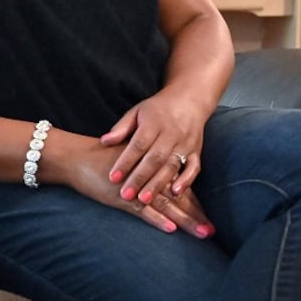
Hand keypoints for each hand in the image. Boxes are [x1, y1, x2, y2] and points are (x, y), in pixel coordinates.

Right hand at [56, 134, 214, 237]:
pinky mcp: (122, 197)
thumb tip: (157, 181)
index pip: (179, 188)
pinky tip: (171, 228)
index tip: (207, 218)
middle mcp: (149, 177)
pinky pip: (143, 210)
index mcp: (152, 169)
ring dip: (185, 220)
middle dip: (196, 215)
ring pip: (167, 205)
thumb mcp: (127, 160)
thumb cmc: (100, 159)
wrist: (77, 157)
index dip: (195, 204)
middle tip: (212, 231)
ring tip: (203, 233)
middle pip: (178, 198)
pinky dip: (157, 219)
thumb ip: (142, 169)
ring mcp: (136, 188)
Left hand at [100, 91, 214, 235]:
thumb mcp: (137, 112)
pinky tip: (175, 193)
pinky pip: (194, 167)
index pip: (137, 145)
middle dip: (140, 178)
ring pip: (171, 166)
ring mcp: (185, 144)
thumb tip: (104, 141)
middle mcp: (170, 134)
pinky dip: (186, 180)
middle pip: (154, 159)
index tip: (112, 177)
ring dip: (158, 184)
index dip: (125, 162)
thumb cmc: (157, 109)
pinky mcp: (196, 151)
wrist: (189, 100)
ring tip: (144, 200)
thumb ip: (121, 128)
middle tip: (126, 196)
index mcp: (153, 124)